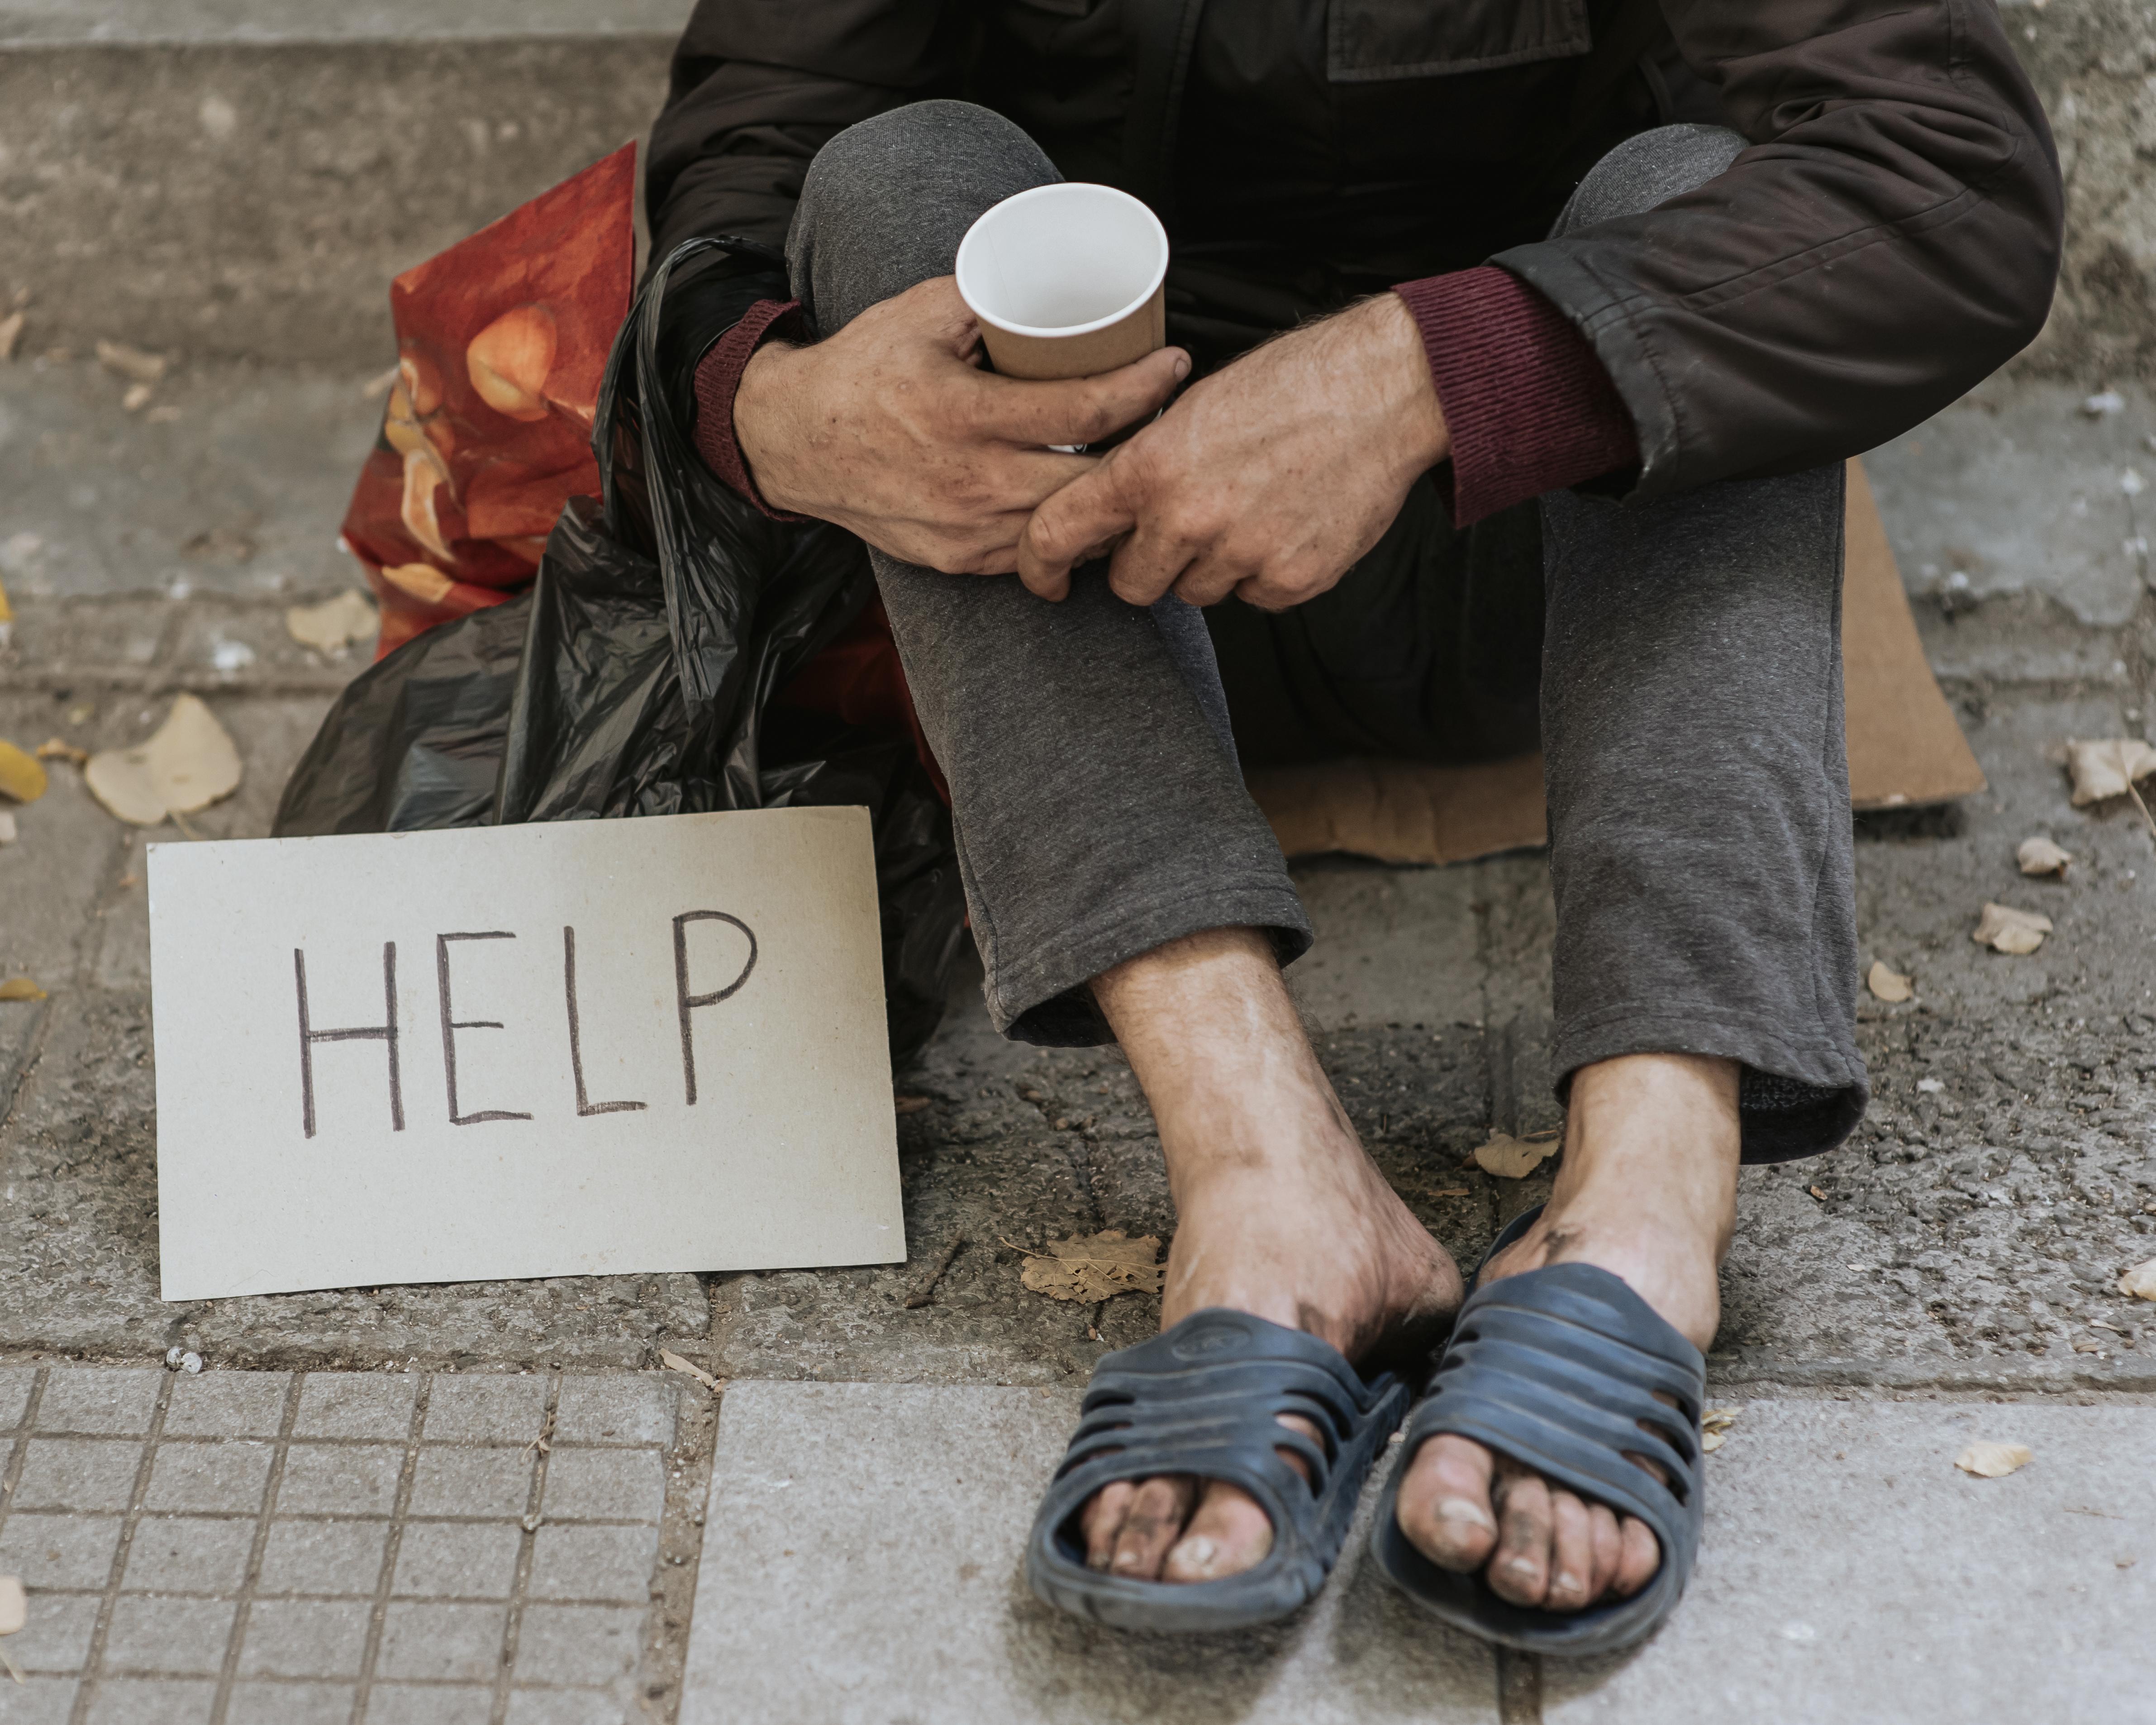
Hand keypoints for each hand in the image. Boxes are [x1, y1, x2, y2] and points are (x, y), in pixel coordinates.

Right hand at [732, 276, 1189, 574]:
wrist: (795, 444)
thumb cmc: (861, 372)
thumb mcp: (921, 314)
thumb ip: (990, 299)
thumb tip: (1059, 284)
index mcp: (966, 414)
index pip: (1087, 407)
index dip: (1144, 386)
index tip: (1174, 365)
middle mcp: (973, 481)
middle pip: (1094, 478)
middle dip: (1141, 448)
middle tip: (1163, 418)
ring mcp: (970, 529)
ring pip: (1072, 524)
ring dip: (1108, 495)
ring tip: (1132, 458)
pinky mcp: (963, 559)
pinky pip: (1038, 553)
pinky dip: (1066, 527)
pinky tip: (1082, 499)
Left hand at [1015, 293, 1449, 607]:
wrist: (1383, 389)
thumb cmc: (1292, 384)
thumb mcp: (1192, 408)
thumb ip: (1145, 465)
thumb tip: (1112, 512)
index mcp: (1150, 469)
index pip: (1060, 532)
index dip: (1042, 565)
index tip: (1047, 579)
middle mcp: (1189, 519)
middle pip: (1133, 583)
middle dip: (1149, 562)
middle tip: (1185, 522)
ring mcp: (1242, 555)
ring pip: (1196, 592)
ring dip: (1211, 564)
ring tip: (1250, 507)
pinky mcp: (1292, 579)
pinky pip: (1254, 597)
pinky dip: (1265, 571)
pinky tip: (1286, 521)